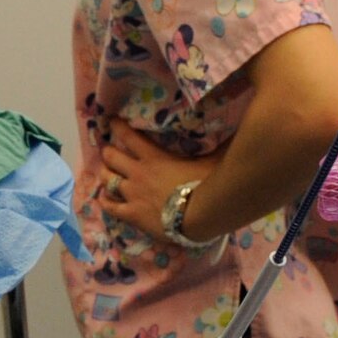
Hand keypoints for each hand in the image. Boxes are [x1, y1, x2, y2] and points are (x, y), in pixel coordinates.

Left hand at [98, 124, 222, 245]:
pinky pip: (110, 207)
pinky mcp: (132, 215)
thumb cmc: (205, 185)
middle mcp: (137, 172)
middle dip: (108, 152)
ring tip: (105, 173)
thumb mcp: (212, 159)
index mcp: (153, 156)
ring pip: (107, 180)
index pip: (128, 136)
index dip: (116, 126)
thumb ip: (218, 143)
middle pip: (111, 157)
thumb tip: (234, 127)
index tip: (110, 121)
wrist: (198, 216)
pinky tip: (103, 198)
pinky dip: (105, 201)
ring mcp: (132, 194)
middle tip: (109, 151)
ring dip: (105, 174)